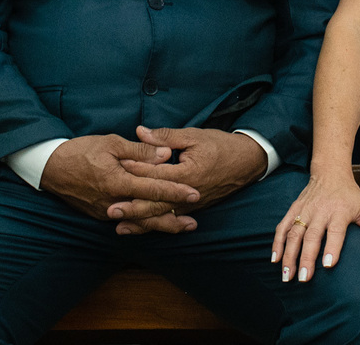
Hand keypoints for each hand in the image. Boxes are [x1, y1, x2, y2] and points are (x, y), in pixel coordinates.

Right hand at [40, 134, 199, 224]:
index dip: (175, 192)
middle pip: (147, 214)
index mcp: (117, 182)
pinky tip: (156, 224)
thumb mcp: (112, 144)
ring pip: (137, 221)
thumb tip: (166, 154)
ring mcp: (104, 211)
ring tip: (181, 227)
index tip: (195, 194)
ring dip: (160, 225)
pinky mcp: (99, 214)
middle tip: (194, 224)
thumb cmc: (81, 151)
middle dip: (172, 220)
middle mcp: (112, 201)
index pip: (153, 189)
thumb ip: (141, 151)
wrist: (49, 167)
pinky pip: (126, 221)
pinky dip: (143, 223)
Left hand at [106, 126, 266, 233]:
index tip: (116, 169)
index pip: (156, 174)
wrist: (249, 161)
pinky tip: (141, 228)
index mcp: (188, 173)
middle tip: (110, 210)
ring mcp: (193, 203)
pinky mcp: (195, 208)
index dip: (135, 171)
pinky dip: (155, 224)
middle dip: (132, 207)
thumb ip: (165, 137)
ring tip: (119, 227)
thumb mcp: (194, 136)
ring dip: (141, 222)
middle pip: (156, 203)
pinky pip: (172, 218)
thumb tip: (140, 132)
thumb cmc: (222, 145)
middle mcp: (189, 193)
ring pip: (163, 215)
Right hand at [271, 169, 359, 282]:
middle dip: (306, 258)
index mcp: (339, 211)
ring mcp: (305, 210)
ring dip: (289, 255)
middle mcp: (320, 211)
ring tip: (287, 275)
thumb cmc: (350, 195)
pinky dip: (277, 243)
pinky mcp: (293, 210)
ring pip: (294, 233)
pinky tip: (275, 259)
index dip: (331, 247)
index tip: (327, 265)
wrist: (330, 172)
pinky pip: (282, 227)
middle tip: (304, 278)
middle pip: (312, 236)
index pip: (335, 231)